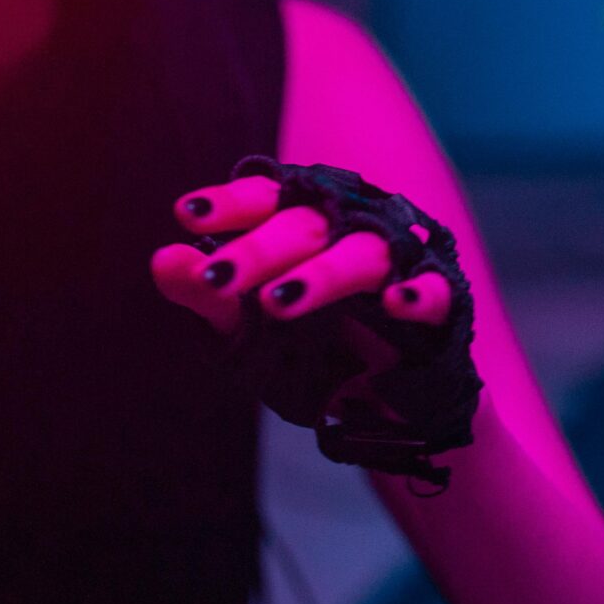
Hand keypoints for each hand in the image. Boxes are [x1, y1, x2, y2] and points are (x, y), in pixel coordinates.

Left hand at [150, 170, 454, 334]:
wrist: (392, 403)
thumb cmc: (317, 345)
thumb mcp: (251, 326)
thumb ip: (209, 294)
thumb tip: (162, 259)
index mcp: (309, 224)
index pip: (268, 200)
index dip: (231, 204)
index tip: (187, 214)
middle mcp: (353, 230)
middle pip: (306, 225)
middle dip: (259, 250)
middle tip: (216, 276)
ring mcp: (399, 263)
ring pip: (362, 253)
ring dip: (322, 274)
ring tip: (278, 302)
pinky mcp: (441, 302)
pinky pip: (434, 291)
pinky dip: (417, 295)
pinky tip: (394, 304)